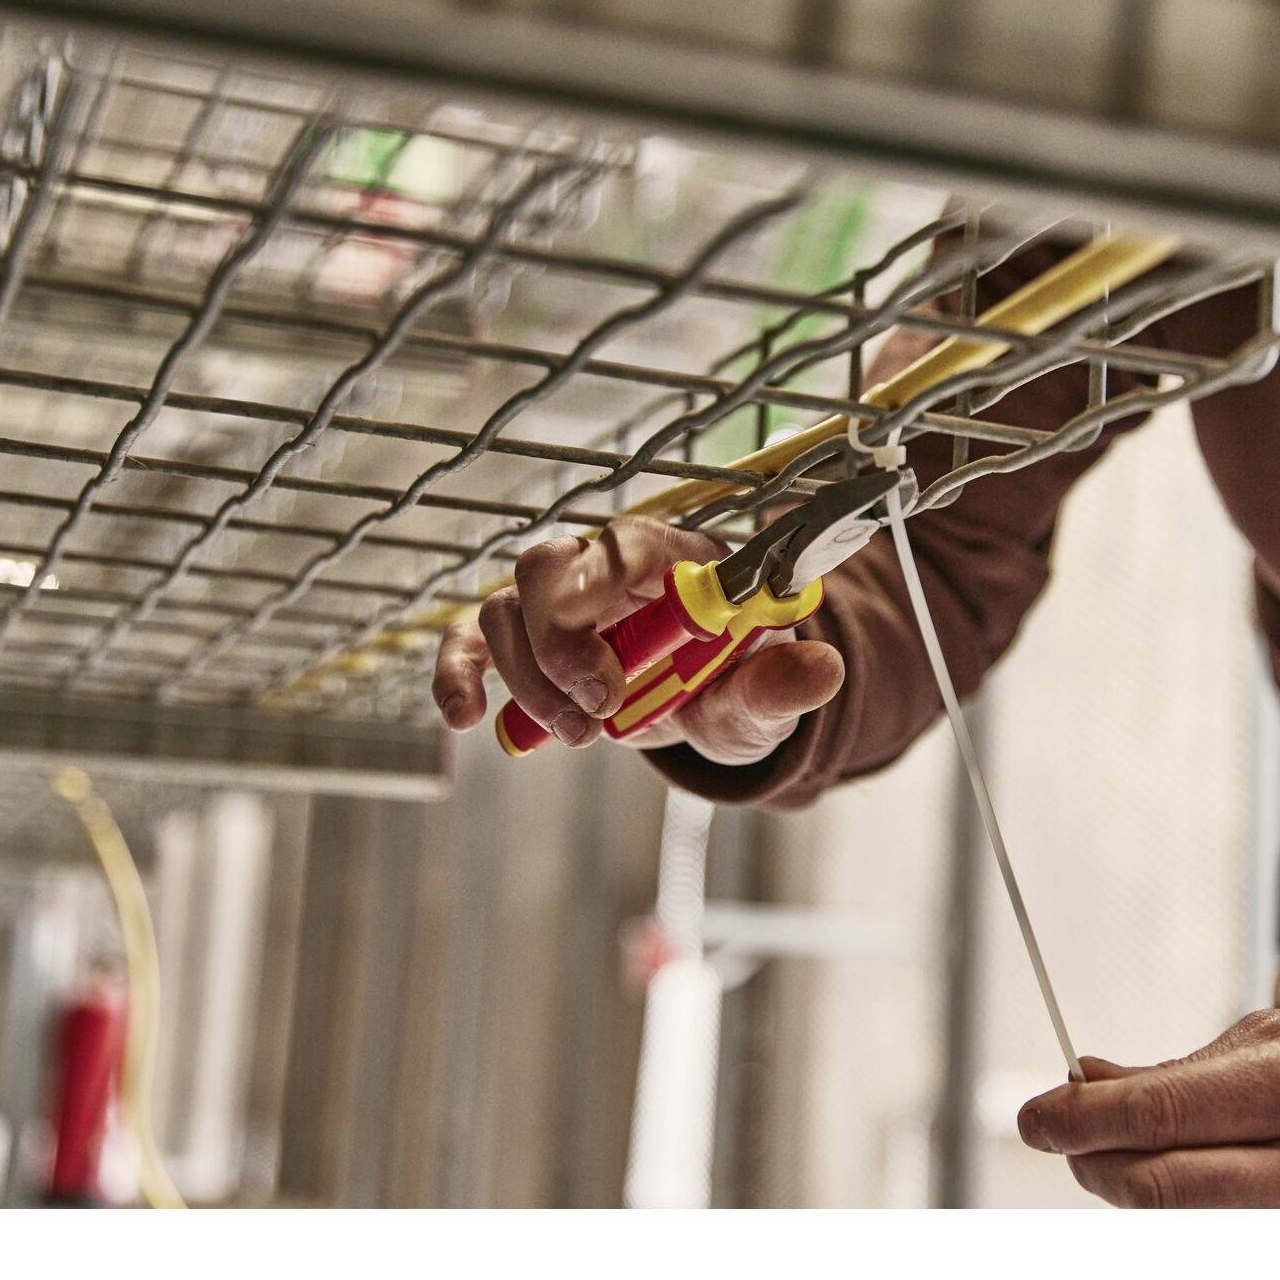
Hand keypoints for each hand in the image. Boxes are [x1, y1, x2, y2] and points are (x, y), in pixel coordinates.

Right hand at [431, 516, 845, 765]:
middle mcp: (608, 566)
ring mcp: (561, 604)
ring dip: (528, 680)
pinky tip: (465, 715)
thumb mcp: (766, 695)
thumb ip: (782, 685)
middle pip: (547, 566)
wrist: (711, 702)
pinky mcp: (527, 644)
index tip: (612, 686)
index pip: (626, 544)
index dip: (601, 601)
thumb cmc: (739, 679)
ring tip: (581, 736)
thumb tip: (821, 671)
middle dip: (555, 645)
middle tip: (598, 713)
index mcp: (674, 557)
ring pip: (505, 609)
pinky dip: (458, 671)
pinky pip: (472, 640)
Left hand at [1017, 1000, 1279, 1207]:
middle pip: (1162, 1191)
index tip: (1031, 1117)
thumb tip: (1084, 1082)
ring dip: (1131, 1190)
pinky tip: (1173, 1180)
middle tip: (1061, 1135)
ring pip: (1187, 1226)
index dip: (1080, 1121)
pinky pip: (1228, 1242)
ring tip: (1118, 1152)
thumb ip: (1178, 1070)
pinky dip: (1181, 1214)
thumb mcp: (1277, 1034)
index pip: (1163, 1117)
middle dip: (1092, 1164)